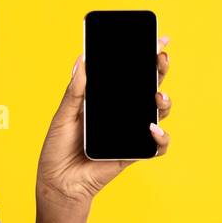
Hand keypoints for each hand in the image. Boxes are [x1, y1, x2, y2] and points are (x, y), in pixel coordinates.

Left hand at [36, 35, 173, 214]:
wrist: (58, 184)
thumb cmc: (57, 150)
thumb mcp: (63, 117)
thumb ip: (75, 92)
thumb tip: (82, 60)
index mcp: (105, 99)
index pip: (128, 73)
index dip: (144, 56)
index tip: (156, 38)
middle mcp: (122, 112)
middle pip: (148, 86)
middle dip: (159, 69)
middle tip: (160, 58)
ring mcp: (130, 132)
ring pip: (158, 112)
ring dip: (163, 102)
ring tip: (157, 97)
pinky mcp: (134, 153)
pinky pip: (156, 146)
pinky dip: (160, 138)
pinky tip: (151, 130)